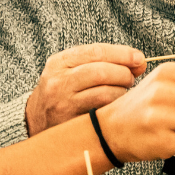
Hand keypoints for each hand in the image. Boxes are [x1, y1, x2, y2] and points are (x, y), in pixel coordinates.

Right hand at [25, 43, 145, 135]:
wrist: (34, 120)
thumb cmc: (63, 90)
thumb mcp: (73, 70)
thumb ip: (103, 62)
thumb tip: (139, 61)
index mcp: (60, 62)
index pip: (96, 51)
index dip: (122, 53)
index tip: (139, 58)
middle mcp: (58, 81)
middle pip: (102, 71)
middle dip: (124, 74)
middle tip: (131, 78)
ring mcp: (63, 103)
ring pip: (105, 93)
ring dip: (122, 91)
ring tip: (122, 91)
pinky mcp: (70, 122)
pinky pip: (102, 112)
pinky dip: (114, 106)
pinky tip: (116, 106)